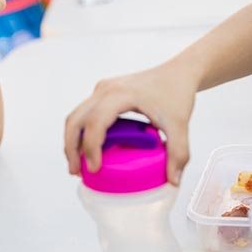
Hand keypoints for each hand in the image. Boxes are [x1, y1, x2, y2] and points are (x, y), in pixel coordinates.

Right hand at [63, 63, 196, 185]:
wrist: (178, 71)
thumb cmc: (177, 92)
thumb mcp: (180, 124)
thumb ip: (178, 153)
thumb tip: (173, 180)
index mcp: (120, 94)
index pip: (95, 122)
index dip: (91, 147)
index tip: (94, 169)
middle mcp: (105, 90)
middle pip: (75, 120)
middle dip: (71, 148)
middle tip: (76, 171)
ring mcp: (101, 90)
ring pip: (75, 116)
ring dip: (72, 141)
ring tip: (78, 165)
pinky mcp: (103, 93)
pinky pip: (84, 114)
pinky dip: (80, 133)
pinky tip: (88, 150)